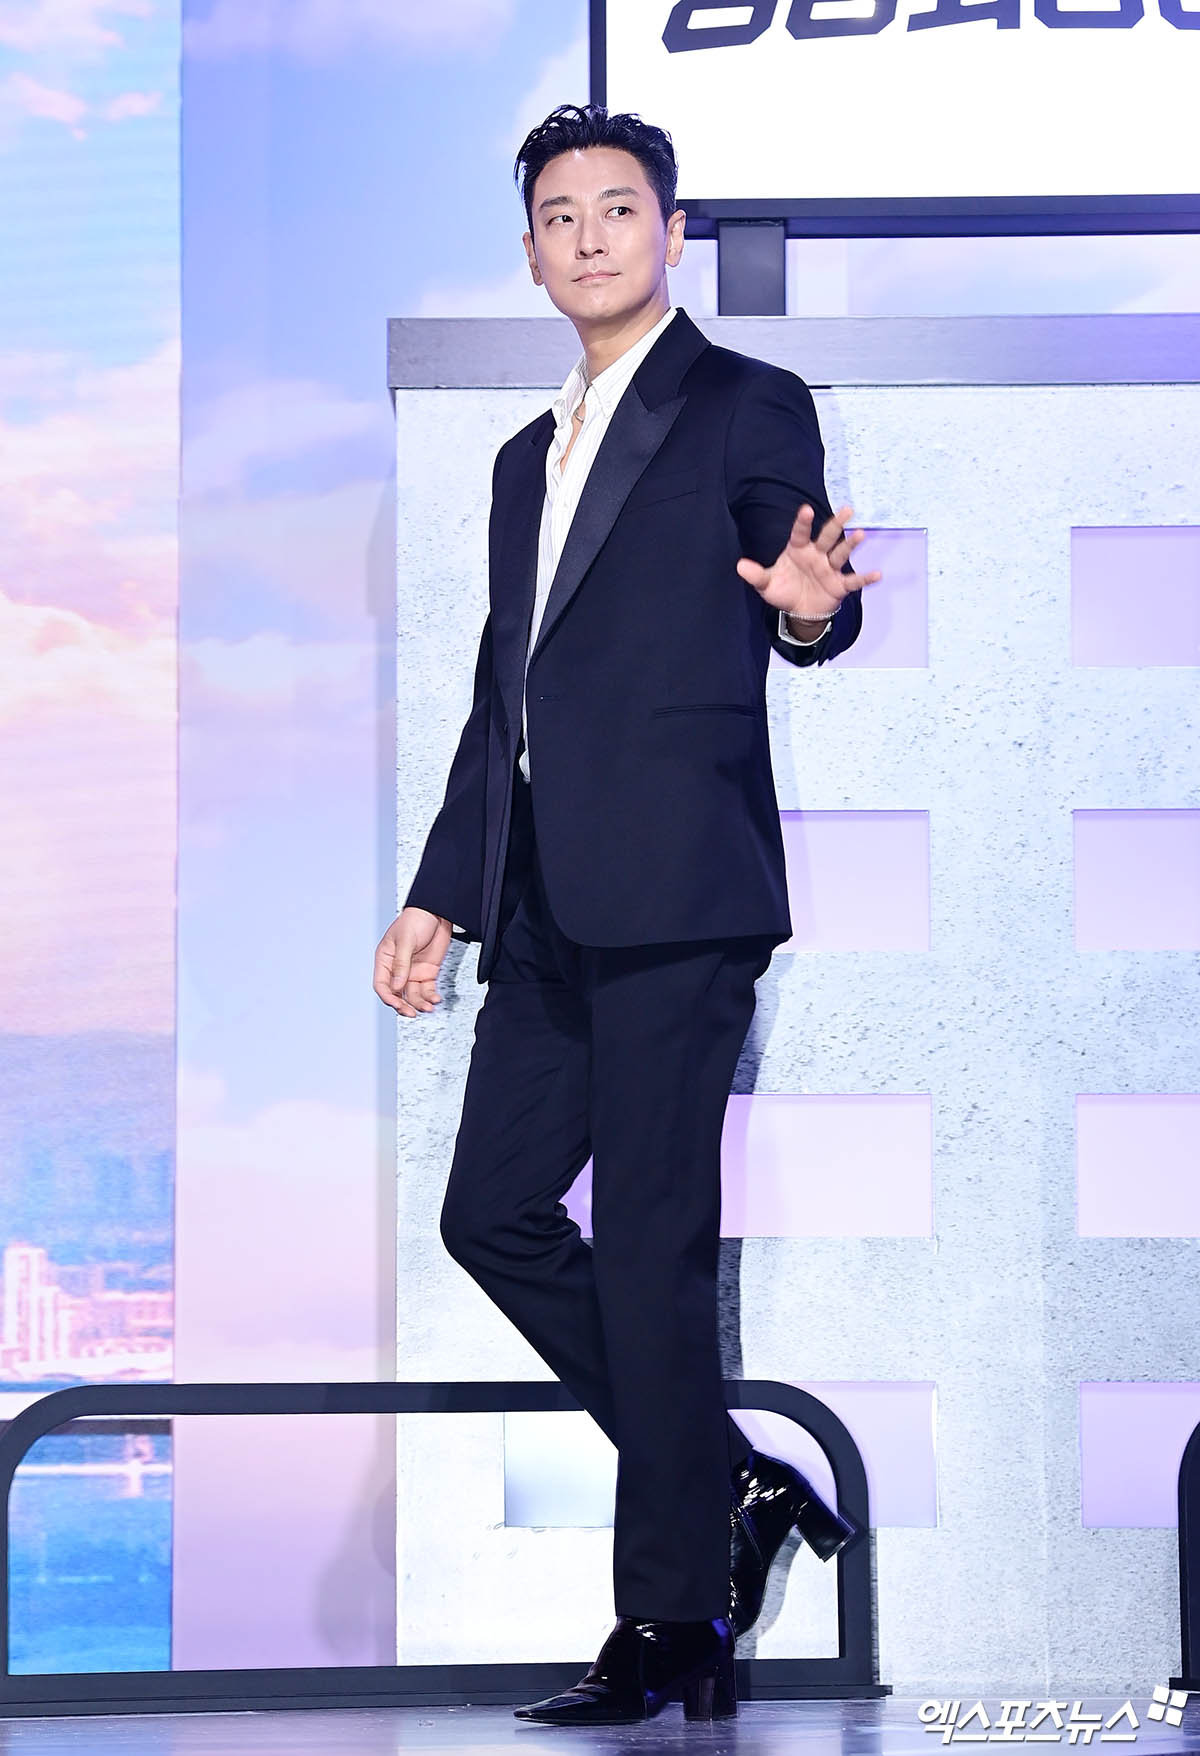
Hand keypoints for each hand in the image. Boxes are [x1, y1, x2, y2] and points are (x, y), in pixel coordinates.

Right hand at [373, 906, 451, 1018]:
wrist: (437, 912)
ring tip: (428, 1007)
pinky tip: (435, 999)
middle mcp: (398, 969)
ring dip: (420, 1003)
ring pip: (413, 995)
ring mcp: (413, 972)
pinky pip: (427, 990)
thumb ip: (401, 964)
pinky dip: (431, 997)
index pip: (382, 985)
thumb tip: (396, 986)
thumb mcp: (405, 940)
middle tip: (412, 1013)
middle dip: (404, 1005)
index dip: (388, 997)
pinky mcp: (427, 972)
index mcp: (385, 960)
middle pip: (397, 994)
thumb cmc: (416, 919)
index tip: (397, 1005)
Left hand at [736, 502, 881, 624]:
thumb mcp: (766, 585)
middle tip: (847, 509)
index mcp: (798, 550)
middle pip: (828, 537)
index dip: (802, 522)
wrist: (799, 611)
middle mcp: (817, 555)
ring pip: (842, 553)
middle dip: (836, 524)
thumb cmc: (784, 590)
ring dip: (851, 544)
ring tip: (860, 534)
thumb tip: (740, 566)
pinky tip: (878, 574)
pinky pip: (854, 581)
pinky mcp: (840, 585)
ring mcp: (830, 569)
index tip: (806, 509)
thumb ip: (756, 575)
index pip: (800, 533)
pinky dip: (865, 578)